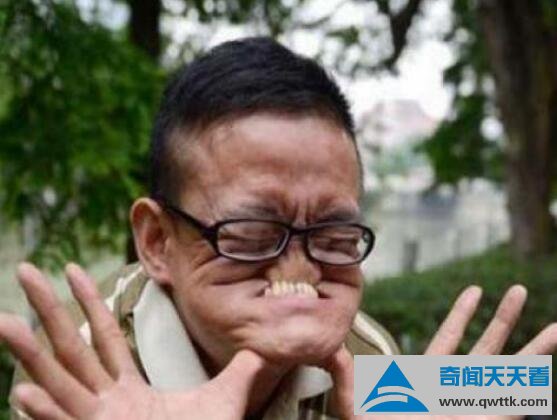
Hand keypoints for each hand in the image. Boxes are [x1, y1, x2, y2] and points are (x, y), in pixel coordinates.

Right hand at [0, 263, 266, 419]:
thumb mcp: (224, 402)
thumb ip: (238, 373)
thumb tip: (258, 349)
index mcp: (127, 391)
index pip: (103, 337)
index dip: (88, 303)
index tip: (72, 268)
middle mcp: (104, 404)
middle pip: (71, 349)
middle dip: (48, 311)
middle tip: (25, 270)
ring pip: (59, 383)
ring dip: (30, 355)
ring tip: (4, 321)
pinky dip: (45, 413)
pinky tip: (21, 392)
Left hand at [320, 285, 556, 419]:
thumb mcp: (354, 406)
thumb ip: (346, 377)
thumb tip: (336, 350)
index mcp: (427, 379)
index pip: (449, 337)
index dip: (462, 314)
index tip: (476, 290)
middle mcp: (454, 389)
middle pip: (485, 345)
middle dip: (503, 317)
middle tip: (519, 289)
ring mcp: (473, 405)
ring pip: (508, 371)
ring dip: (532, 349)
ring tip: (556, 326)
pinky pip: (513, 402)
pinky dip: (530, 385)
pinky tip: (545, 369)